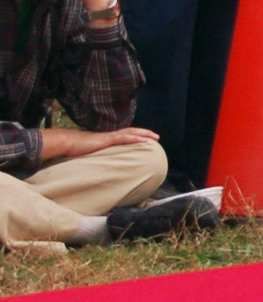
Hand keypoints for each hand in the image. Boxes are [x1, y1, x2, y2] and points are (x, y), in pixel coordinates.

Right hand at [36, 124, 158, 161]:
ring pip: (130, 133)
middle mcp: (109, 136)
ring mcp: (109, 136)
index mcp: (106, 139)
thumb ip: (97, 159)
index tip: (145, 139)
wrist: (66, 144)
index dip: (135, 136)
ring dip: (143, 134)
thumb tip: (99, 170)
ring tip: (154, 137)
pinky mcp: (107, 139)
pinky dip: (135, 137)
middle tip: (156, 137)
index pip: (124, 136)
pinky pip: (124, 137)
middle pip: (131, 132)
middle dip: (144, 133)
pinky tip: (144, 140)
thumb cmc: (74, 151)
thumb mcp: (89, 155)